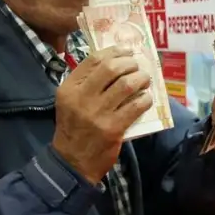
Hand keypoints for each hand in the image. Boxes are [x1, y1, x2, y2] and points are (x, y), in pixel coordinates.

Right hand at [51, 46, 152, 183]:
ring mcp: (97, 113)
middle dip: (129, 63)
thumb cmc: (74, 129)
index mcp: (68, 89)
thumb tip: (116, 63)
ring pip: (127, 85)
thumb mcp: (70, 102)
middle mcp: (81, 98)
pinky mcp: (113, 128)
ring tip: (144, 80)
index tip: (126, 51)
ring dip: (141, 79)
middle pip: (111, 68)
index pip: (93, 60)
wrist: (72, 162)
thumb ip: (86, 83)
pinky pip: (136, 106)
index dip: (114, 52)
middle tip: (137, 66)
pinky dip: (145, 99)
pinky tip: (146, 99)